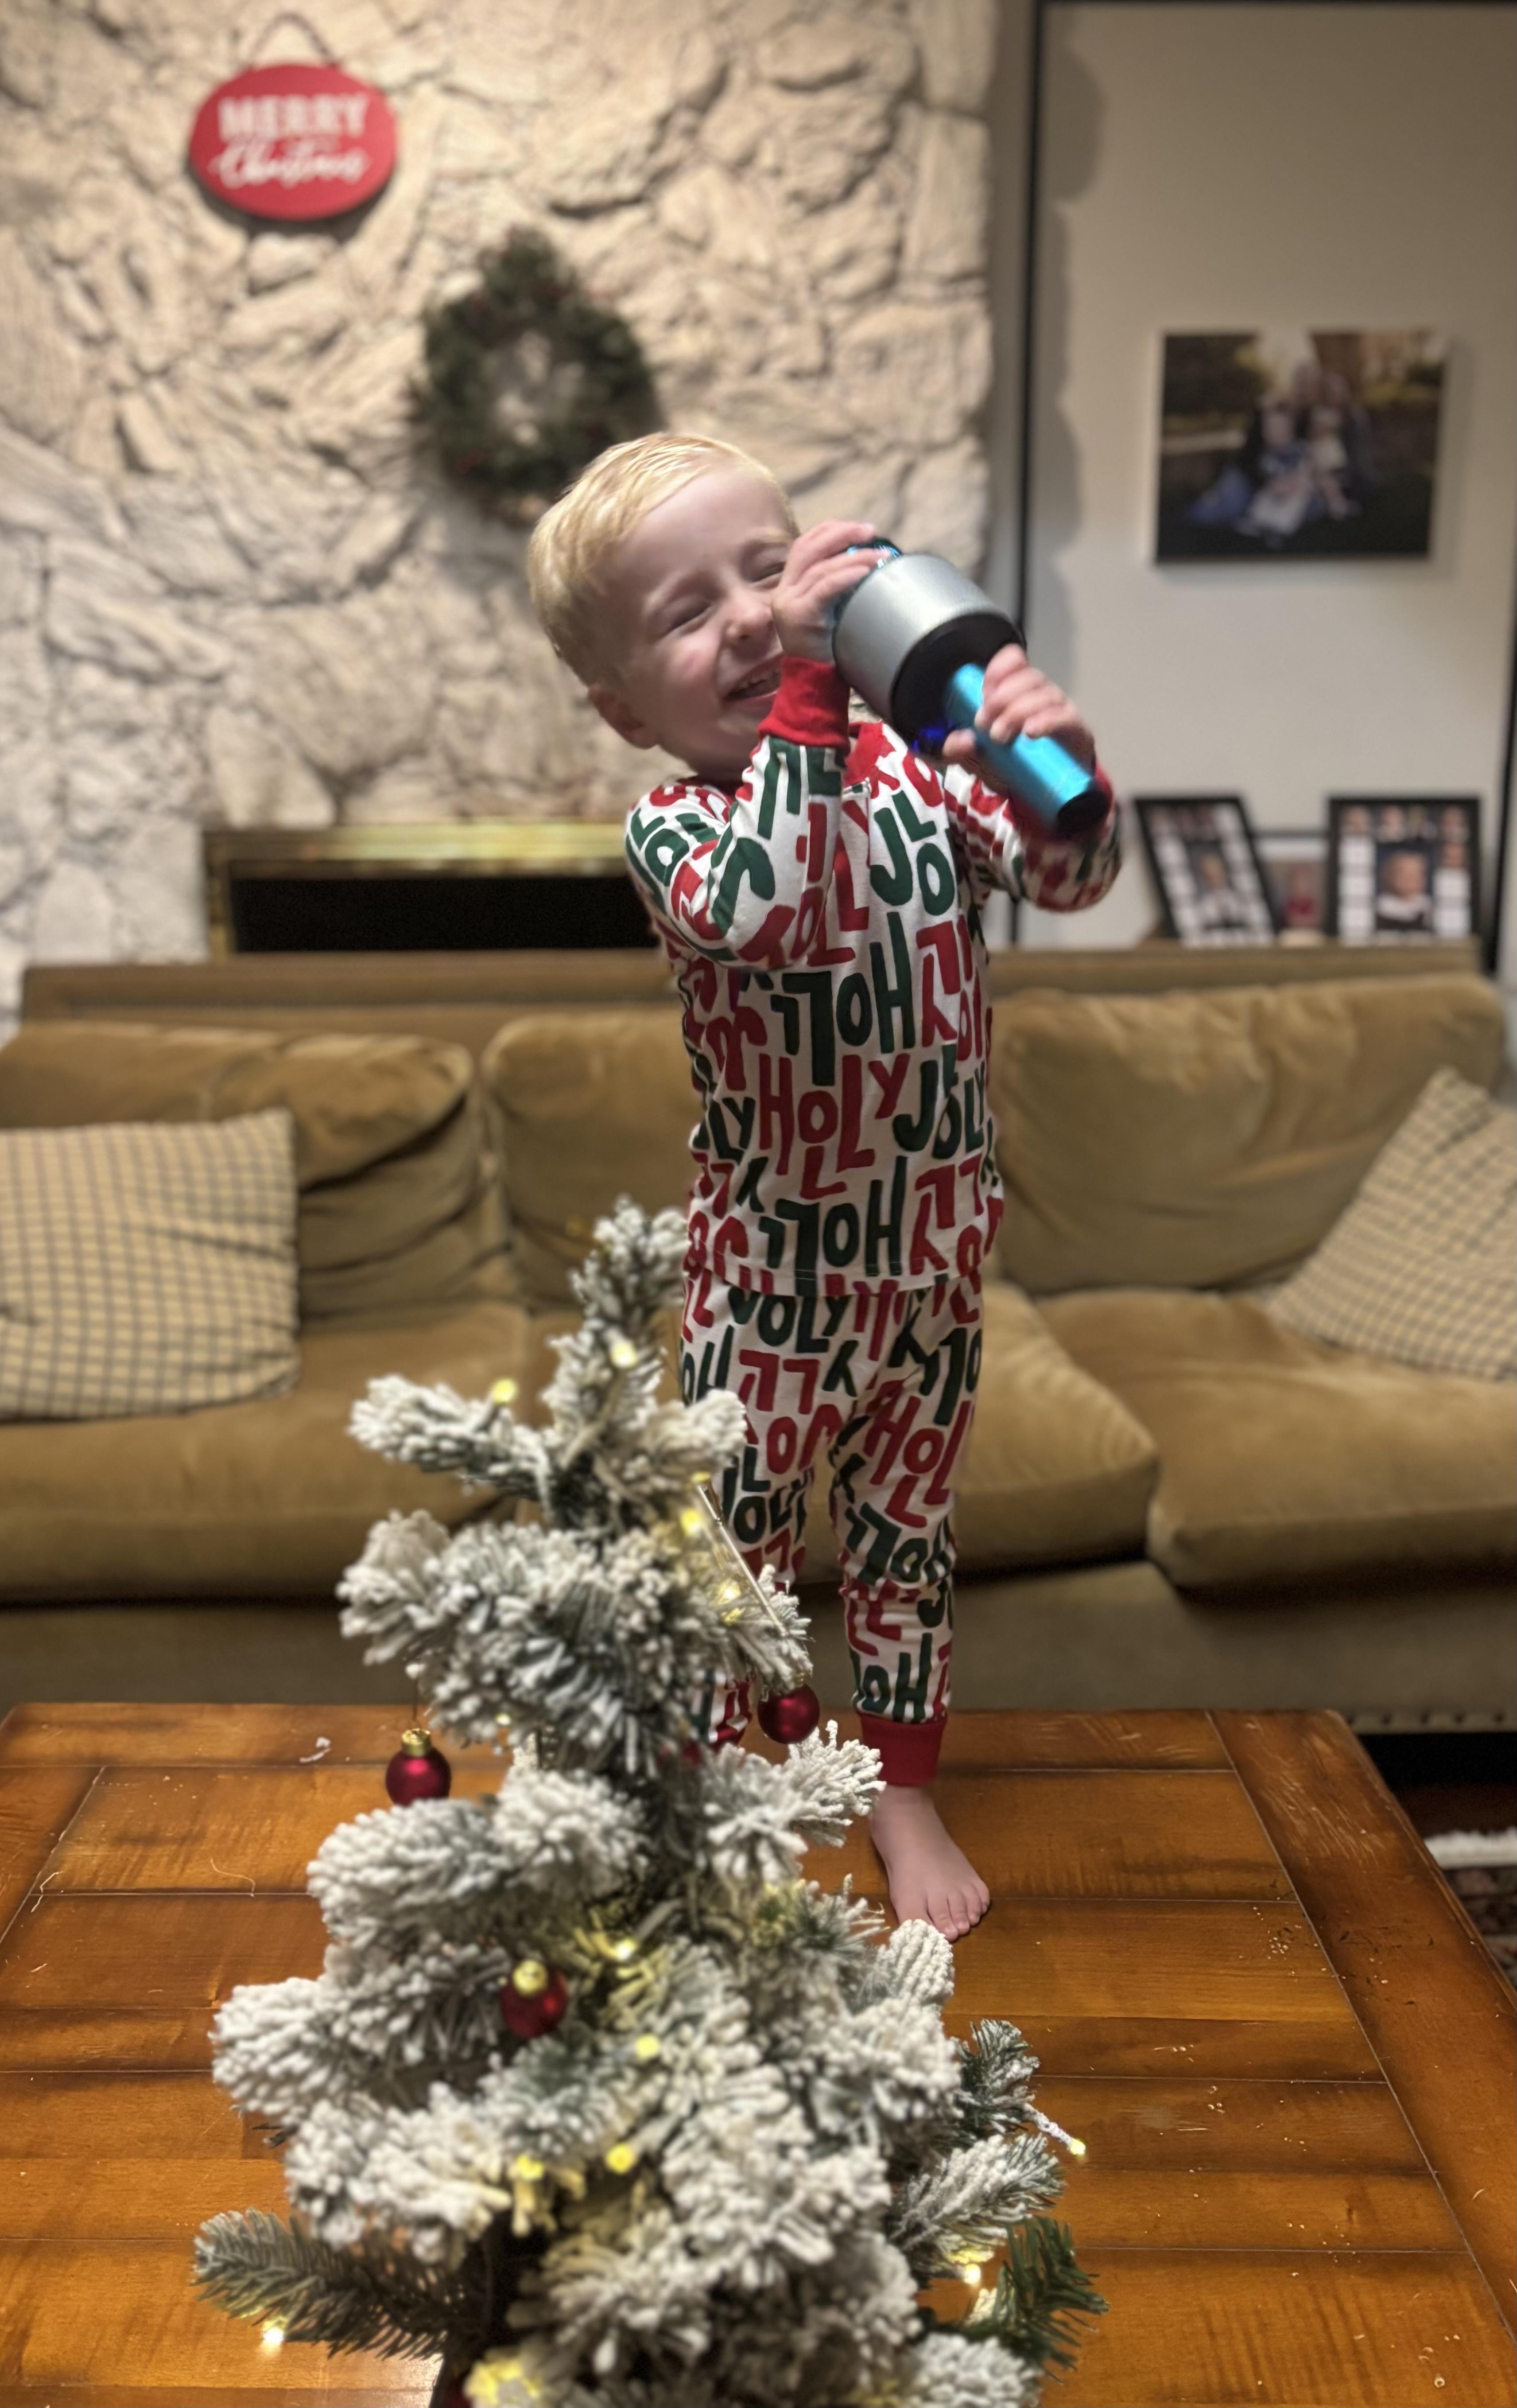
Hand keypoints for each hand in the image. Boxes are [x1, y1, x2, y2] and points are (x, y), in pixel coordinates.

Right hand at [772, 521, 887, 662]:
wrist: (813, 687)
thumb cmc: (827, 652)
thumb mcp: (830, 613)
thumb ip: (836, 589)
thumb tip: (867, 562)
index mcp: (788, 588)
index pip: (804, 546)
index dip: (829, 530)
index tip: (856, 527)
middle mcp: (783, 592)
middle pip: (809, 548)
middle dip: (842, 534)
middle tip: (871, 531)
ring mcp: (788, 604)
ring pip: (821, 567)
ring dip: (854, 556)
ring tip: (880, 555)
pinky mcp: (798, 617)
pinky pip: (824, 587)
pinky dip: (847, 575)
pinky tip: (865, 571)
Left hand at [940, 643, 1095, 783]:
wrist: (1044, 794)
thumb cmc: (1013, 767)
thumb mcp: (980, 760)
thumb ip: (963, 750)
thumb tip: (958, 740)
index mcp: (1019, 692)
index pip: (1015, 661)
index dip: (1000, 669)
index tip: (984, 693)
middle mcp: (1042, 694)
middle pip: (1029, 677)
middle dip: (1001, 698)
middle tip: (983, 725)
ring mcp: (1061, 710)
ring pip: (1045, 694)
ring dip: (1018, 711)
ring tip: (999, 736)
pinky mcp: (1077, 729)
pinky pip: (1065, 716)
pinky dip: (1046, 721)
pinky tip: (1030, 732)